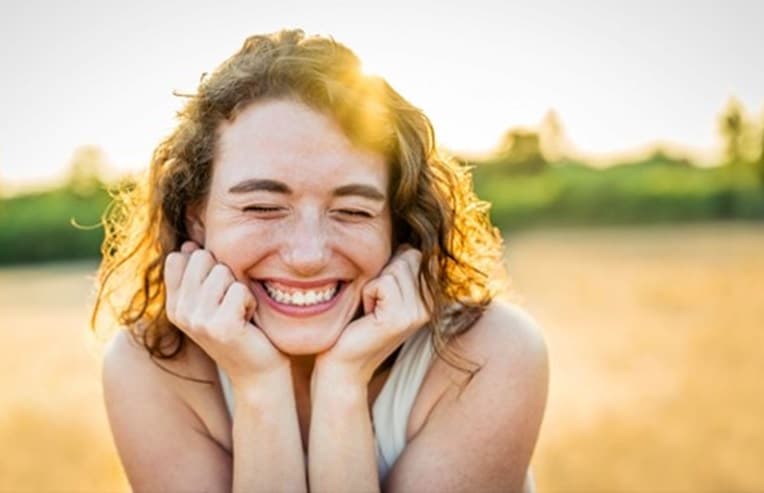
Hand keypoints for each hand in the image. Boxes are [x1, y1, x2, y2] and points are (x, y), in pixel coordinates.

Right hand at [164, 241, 288, 385]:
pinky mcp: (221, 327)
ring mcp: (198, 321)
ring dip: (239, 289)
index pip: (177, 257)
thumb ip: (198, 274)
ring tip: (240, 312)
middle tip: (230, 303)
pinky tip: (248, 321)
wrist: (257, 371)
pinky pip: (239, 289)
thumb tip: (188, 244)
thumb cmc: (240, 328)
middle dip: (224, 274)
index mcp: (173, 305)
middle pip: (201, 257)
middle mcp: (180, 313)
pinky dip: (250, 301)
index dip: (205, 264)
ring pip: (223, 272)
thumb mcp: (212, 301)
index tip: (216, 292)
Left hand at [313, 245, 431, 387]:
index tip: (381, 294)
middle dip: (383, 272)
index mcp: (430, 297)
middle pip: (408, 256)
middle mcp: (431, 305)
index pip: (416, 253)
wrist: (343, 364)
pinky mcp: (401, 318)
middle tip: (374, 303)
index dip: (392, 264)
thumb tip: (405, 240)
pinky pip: (382, 283)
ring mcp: (419, 313)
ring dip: (373, 285)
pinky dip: (367, 293)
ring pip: (395, 268)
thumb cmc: (356, 324)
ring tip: (370, 310)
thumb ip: (398, 268)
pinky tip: (367, 315)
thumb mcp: (382, 291)